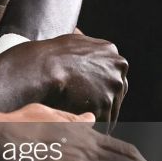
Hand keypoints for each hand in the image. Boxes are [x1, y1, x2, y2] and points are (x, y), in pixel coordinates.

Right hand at [0, 34, 129, 127]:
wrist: (43, 68)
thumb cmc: (52, 54)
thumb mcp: (74, 40)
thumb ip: (86, 43)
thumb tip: (80, 33)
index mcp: (113, 54)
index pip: (114, 76)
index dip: (101, 87)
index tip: (89, 94)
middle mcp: (118, 70)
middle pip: (116, 93)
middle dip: (103, 101)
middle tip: (85, 109)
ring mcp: (113, 87)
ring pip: (111, 109)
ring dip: (98, 116)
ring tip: (82, 121)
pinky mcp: (106, 105)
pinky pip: (104, 122)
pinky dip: (94, 126)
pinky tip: (81, 126)